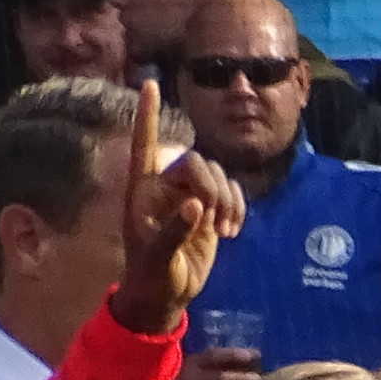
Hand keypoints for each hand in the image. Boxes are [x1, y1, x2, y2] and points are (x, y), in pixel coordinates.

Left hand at [111, 81, 241, 327]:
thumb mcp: (158, 258)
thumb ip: (175, 231)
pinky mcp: (209, 210)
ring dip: (226, 200)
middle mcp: (166, 186)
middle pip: (196, 161)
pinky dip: (236, 206)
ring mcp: (189, 196)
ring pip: (217, 175)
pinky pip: (230, 191)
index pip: (145, 144)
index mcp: (144, 190)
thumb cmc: (152, 276)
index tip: (150, 83)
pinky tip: (232, 230)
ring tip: (223, 231)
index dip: (149, 115)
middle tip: (212, 222)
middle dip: (211, 187)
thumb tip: (197, 207)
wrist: (166, 296)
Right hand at [169, 343, 259, 379]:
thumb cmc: (163, 374)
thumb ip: (199, 358)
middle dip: (243, 379)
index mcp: (189, 361)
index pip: (215, 356)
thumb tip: (228, 355)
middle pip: (222, 378)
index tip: (255, 354)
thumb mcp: (178, 360)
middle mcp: (192, 377)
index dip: (235, 354)